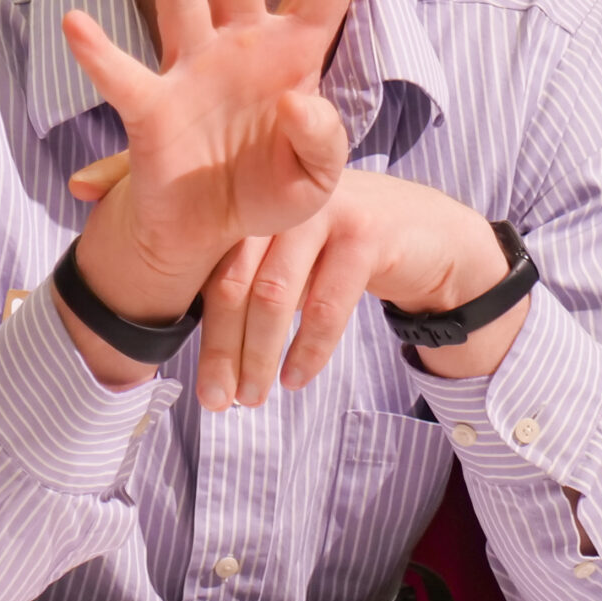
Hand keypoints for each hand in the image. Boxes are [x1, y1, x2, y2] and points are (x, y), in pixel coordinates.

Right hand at [63, 0, 369, 332]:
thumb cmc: (270, 194)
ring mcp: (191, 72)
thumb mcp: (315, 179)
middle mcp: (239, 48)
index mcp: (293, 57)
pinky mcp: (152, 110)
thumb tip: (297, 102)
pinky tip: (75, 22)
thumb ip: (321, 144)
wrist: (214, 238)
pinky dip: (98, 54)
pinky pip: (122, 77)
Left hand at [70, 163, 521, 408]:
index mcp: (252, 198)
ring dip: (260, 356)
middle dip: (222, 350)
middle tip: (217, 402)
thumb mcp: (288, 247)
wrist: (432, 233)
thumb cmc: (343, 244)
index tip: (195, 384)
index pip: (209, 265)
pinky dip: (308, 349)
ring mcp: (324, 210)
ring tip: (253, 397)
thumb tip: (170, 303)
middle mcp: (280, 198)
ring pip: (274, 295)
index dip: (199, 330)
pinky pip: (326, 304)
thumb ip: (234, 259)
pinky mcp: (366, 232)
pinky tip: (297, 377)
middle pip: (234, 281)